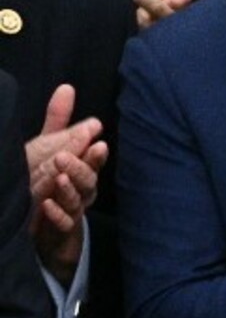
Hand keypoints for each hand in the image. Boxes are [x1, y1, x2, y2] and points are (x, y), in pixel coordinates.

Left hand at [24, 85, 105, 284]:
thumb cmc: (46, 181)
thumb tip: (67, 87)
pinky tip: (46, 205)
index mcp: (80, 169)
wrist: (37, 224)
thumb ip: (59, 121)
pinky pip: (63, 223)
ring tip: (57, 178)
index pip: (91, 159)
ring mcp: (71, 210)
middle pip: (88, 179)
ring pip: (78, 200)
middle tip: (63, 157)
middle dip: (80, 167)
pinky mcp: (59, 230)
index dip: (94, 153)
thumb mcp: (48, 147)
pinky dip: (57, 215)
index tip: (97, 143)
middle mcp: (80, 189)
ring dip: (69, 189)